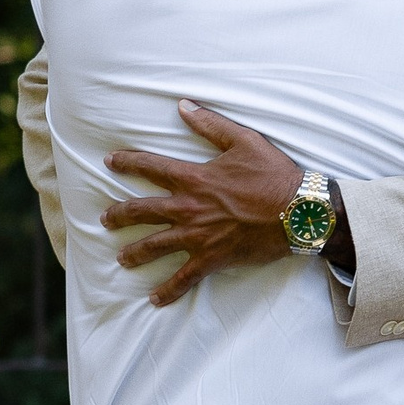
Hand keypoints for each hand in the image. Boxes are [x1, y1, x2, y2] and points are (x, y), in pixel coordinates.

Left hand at [102, 100, 302, 304]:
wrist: (298, 212)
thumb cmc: (273, 175)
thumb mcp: (243, 140)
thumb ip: (210, 124)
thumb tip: (183, 105)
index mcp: (193, 178)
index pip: (150, 167)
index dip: (127, 162)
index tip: (110, 162)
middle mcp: (189, 208)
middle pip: (143, 211)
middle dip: (120, 215)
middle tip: (105, 220)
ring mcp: (198, 236)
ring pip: (156, 245)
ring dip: (135, 253)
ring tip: (122, 259)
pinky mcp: (212, 258)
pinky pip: (184, 278)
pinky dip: (169, 290)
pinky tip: (155, 299)